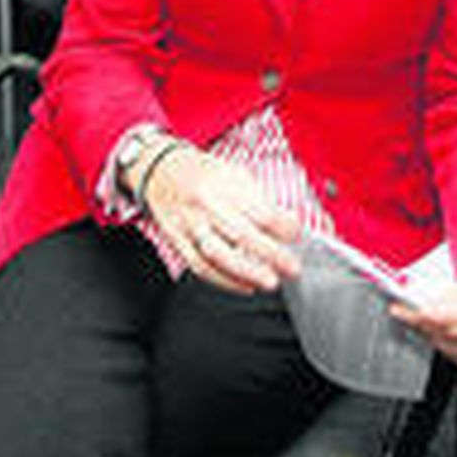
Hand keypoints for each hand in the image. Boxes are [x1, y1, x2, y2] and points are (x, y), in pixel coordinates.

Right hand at [144, 146, 302, 293]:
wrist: (159, 171)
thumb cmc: (203, 173)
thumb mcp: (235, 174)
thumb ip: (259, 199)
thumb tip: (286, 222)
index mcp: (225, 185)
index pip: (260, 211)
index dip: (283, 227)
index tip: (296, 235)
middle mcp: (206, 205)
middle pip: (242, 235)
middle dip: (271, 255)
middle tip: (292, 268)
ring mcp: (189, 225)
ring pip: (218, 254)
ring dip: (247, 273)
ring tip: (270, 282)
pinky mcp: (178, 242)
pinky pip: (200, 266)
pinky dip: (224, 280)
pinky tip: (245, 286)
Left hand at [391, 256, 456, 371]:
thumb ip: (452, 290)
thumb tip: (422, 299)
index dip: (435, 315)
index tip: (411, 309)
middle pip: (456, 334)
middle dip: (424, 323)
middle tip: (404, 312)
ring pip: (454, 348)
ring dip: (429, 334)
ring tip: (414, 320)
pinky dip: (441, 345)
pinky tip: (431, 332)